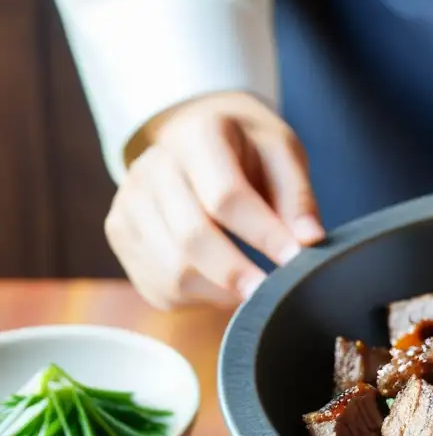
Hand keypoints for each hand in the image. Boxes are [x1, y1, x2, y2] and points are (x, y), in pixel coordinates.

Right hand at [105, 92, 324, 309]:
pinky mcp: (121, 233)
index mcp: (196, 136)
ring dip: (219, 292)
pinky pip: (159, 286)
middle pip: (191, 237)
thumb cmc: (248, 149)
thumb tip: (309, 240)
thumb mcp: (282, 153)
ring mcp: (128, 202)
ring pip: (171, 271)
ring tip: (253, 289)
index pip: (225, 195)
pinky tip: (223, 286)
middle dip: (237, 273)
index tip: (295, 258)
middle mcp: (151, 167)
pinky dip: (197, 299)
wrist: (197, 137)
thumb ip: (297, 196)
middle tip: (272, 294)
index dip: (262, 233)